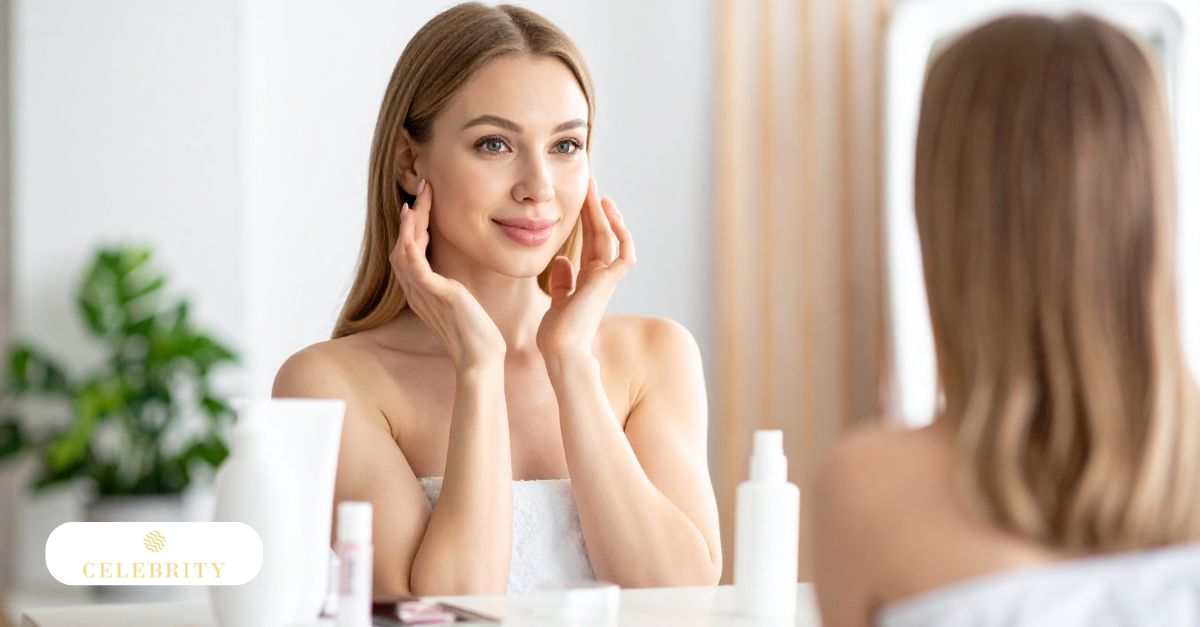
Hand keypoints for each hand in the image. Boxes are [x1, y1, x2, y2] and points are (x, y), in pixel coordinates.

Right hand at [390, 180, 505, 367]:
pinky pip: (413, 263)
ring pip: (404, 249)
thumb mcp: (463, 307)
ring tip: (420, 195)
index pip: (409, 254)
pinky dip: (410, 240)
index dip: (412, 228)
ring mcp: (422, 293)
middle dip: (410, 217)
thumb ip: (455, 292)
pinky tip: (412, 221)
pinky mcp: (435, 294)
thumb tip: (459, 283)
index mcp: (422, 293)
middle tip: (421, 188)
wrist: (481, 360)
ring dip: (410, 220)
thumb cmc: (478, 337)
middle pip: (402, 246)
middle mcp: (416, 292)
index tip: (420, 206)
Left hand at [536, 178, 635, 361]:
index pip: (591, 242)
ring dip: (606, 214)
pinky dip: (621, 234)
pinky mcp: (609, 282)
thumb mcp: (556, 300)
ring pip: (613, 239)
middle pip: (602, 234)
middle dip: (595, 208)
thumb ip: (562, 281)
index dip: (587, 220)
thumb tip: (562, 261)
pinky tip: (610, 215)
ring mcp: (607, 279)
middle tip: (590, 183)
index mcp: (589, 280)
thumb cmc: (556, 333)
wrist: (560, 350)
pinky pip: (624, 252)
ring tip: (598, 192)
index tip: (580, 200)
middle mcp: (601, 277)